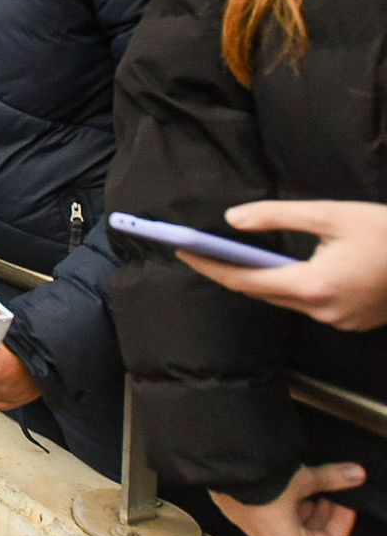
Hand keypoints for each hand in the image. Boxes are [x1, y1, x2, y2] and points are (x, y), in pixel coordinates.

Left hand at [179, 200, 386, 330]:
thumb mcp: (331, 214)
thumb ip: (277, 216)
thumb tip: (233, 219)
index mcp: (313, 286)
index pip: (245, 279)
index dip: (210, 266)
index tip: (183, 251)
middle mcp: (322, 311)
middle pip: (260, 292)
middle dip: (228, 271)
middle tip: (198, 250)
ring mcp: (338, 321)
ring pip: (284, 300)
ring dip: (260, 279)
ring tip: (232, 255)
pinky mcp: (351, 321)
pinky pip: (308, 304)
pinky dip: (289, 287)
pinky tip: (280, 268)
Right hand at [211, 463, 365, 535]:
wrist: (221, 462)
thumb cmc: (263, 478)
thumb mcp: (304, 478)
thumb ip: (331, 479)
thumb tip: (355, 475)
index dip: (342, 522)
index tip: (344, 504)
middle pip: (304, 534)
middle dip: (319, 515)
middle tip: (326, 495)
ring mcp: (246, 523)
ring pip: (281, 522)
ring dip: (297, 508)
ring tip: (301, 486)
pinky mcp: (231, 507)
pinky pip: (261, 511)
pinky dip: (275, 502)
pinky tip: (275, 483)